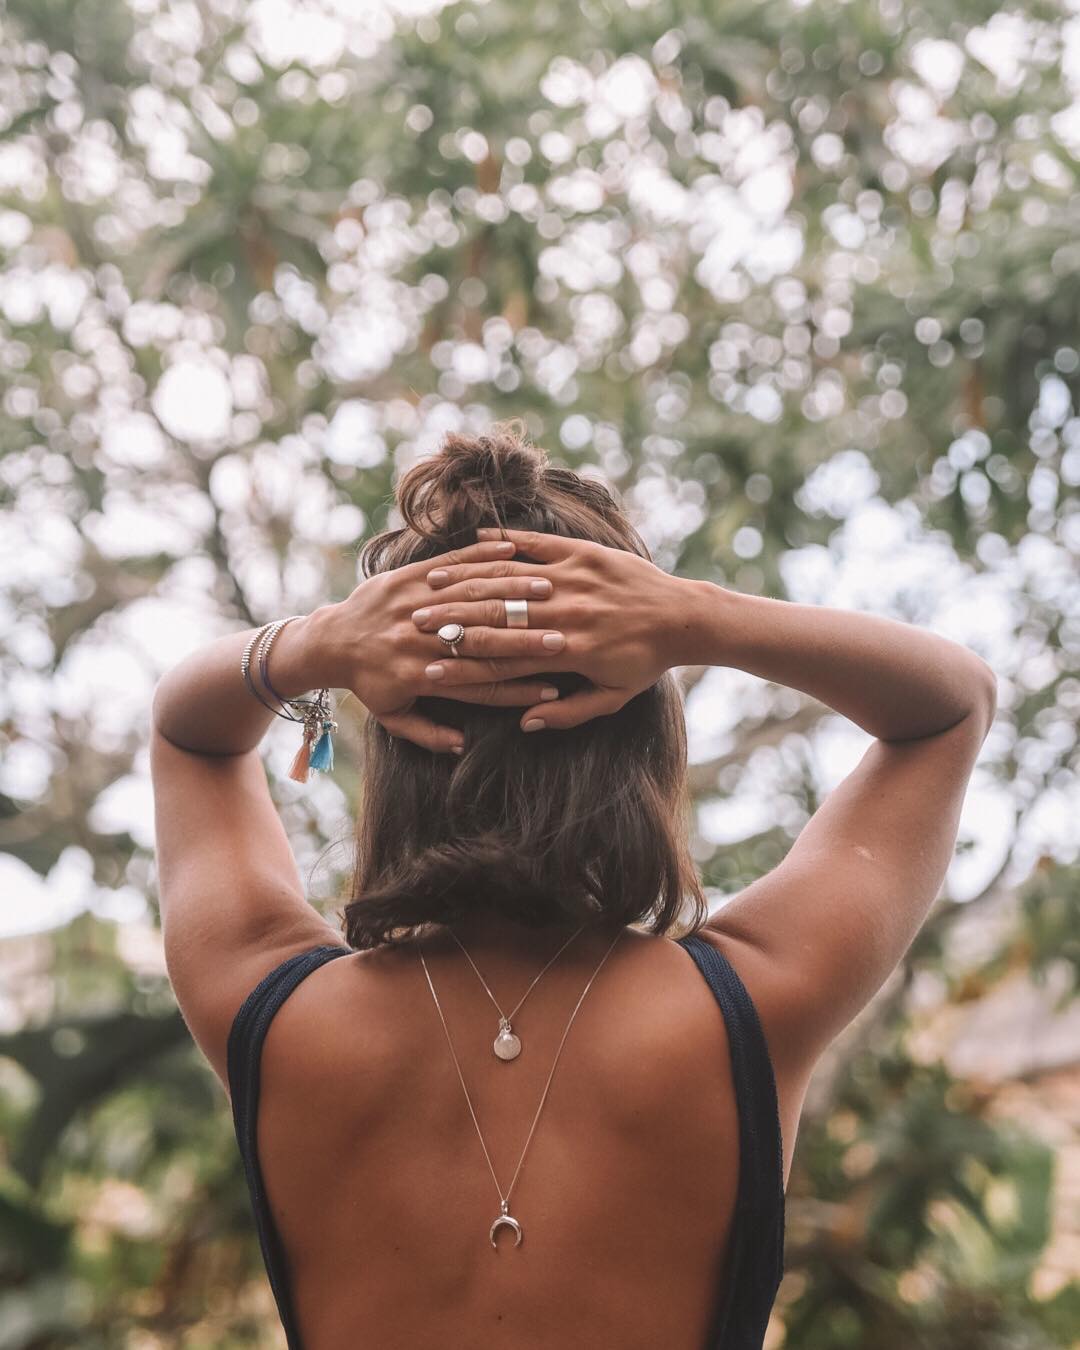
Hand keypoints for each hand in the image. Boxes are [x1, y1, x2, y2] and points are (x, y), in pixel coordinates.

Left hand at [315, 538, 571, 752]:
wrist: (332, 639)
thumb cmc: (368, 682)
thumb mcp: (393, 716)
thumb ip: (428, 734)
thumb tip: (461, 745)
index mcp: (421, 676)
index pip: (481, 685)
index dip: (518, 690)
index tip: (552, 692)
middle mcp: (420, 640)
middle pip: (484, 641)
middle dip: (527, 641)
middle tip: (564, 640)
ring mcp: (415, 604)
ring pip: (472, 598)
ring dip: (513, 595)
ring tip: (551, 593)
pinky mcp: (409, 577)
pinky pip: (451, 563)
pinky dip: (482, 556)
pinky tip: (514, 553)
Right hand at [410, 526, 703, 730]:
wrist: (683, 617)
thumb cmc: (645, 662)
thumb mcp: (612, 697)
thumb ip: (569, 714)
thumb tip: (526, 722)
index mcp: (569, 651)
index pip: (504, 659)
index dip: (464, 665)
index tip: (426, 668)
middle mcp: (567, 612)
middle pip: (497, 617)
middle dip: (451, 621)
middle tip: (412, 624)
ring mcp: (575, 578)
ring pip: (510, 578)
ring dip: (468, 580)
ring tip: (432, 584)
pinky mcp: (584, 553)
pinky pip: (537, 544)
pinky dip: (506, 541)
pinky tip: (477, 541)